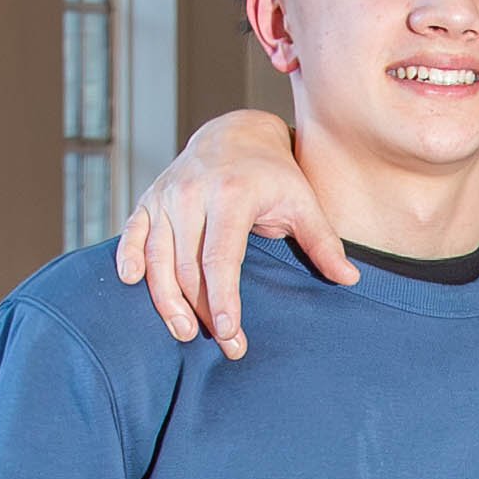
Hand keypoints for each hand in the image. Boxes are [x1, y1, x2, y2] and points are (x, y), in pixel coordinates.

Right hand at [114, 112, 353, 357]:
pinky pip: (132, 233)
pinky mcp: (149, 199)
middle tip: (224, 345)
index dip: (223, 298)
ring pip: (157, 257)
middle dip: (204, 310)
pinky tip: (131, 283)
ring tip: (185, 332)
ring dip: (167, 300)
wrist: (235, 133)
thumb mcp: (303, 201)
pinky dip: (129, 258)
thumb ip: (323, 241)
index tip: (230, 332)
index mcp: (231, 195)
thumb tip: (350, 278)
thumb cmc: (274, 174)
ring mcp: (167, 195)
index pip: (221, 257)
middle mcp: (192, 193)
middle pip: (189, 266)